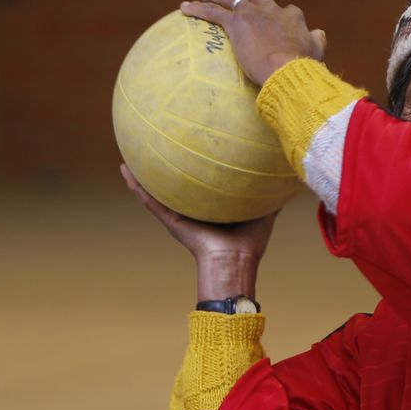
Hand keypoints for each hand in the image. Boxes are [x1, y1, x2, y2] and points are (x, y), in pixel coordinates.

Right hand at [121, 164, 276, 299]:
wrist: (235, 262)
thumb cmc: (250, 243)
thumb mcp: (263, 211)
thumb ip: (270, 196)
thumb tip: (285, 178)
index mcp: (210, 209)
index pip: (199, 186)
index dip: (193, 169)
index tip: (188, 149)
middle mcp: (191, 211)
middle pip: (174, 187)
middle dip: (164, 171)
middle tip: (153, 147)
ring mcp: (178, 215)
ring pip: (156, 192)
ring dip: (141, 176)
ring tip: (128, 157)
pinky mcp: (171, 220)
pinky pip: (150, 200)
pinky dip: (136, 186)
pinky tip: (125, 170)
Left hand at [180, 0, 327, 85]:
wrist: (287, 68)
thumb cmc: (302, 66)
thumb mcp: (316, 51)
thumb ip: (317, 40)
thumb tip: (319, 32)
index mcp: (292, 17)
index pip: (286, 11)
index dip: (279, 15)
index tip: (274, 21)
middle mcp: (272, 10)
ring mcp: (252, 15)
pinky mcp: (236, 23)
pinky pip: (213, 12)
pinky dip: (198, 9)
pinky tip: (185, 8)